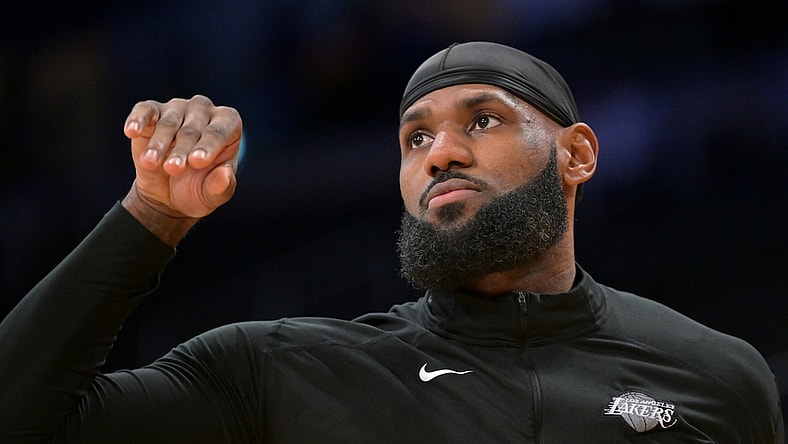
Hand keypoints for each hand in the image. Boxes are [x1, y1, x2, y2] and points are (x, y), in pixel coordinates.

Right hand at [121, 95, 241, 242]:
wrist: (168, 193)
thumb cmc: (197, 188)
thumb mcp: (212, 194)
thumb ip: (221, 187)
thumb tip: (225, 176)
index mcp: (228, 125)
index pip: (220, 131)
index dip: (209, 145)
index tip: (197, 162)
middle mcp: (204, 110)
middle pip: (192, 129)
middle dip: (182, 150)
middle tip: (174, 169)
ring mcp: (178, 108)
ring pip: (168, 122)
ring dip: (159, 144)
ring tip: (152, 163)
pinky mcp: (152, 111)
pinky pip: (145, 110)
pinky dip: (138, 119)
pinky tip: (132, 131)